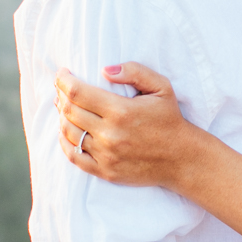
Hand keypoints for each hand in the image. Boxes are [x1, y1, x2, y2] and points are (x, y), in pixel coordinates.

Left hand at [54, 62, 206, 190]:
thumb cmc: (169, 119)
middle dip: (61, 95)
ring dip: (61, 116)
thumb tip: (105, 70)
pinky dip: (64, 142)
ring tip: (63, 105)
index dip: (63, 80)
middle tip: (62, 87)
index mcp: (121, 111)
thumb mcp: (161, 87)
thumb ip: (135, 72)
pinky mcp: (104, 171)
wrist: (181, 158)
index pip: (77, 93)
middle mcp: (109, 134)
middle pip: (69, 111)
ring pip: (68, 132)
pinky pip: (74, 156)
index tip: (62, 72)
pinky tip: (65, 130)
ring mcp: (105, 155)